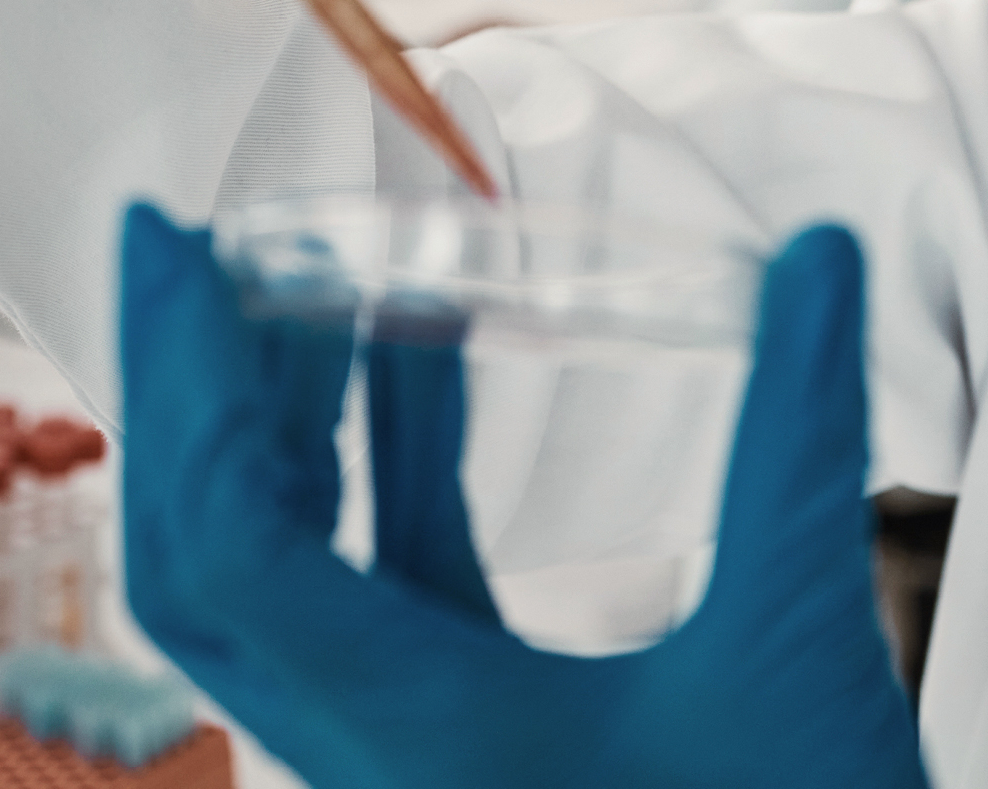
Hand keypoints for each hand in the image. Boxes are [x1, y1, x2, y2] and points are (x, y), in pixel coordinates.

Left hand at [118, 202, 933, 788]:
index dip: (182, 385)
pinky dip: (382, 476)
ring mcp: (418, 757)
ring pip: (282, 585)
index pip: (226, 549)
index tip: (171, 250)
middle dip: (185, 396)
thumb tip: (816, 257)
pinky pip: (380, 597)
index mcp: (419, 737)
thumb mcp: (801, 650)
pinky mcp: (474, 750)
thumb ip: (798, 443)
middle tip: (186, 252)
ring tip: (302, 286)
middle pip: (205, 569)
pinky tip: (427, 376)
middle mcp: (382, 757)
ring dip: (279, 429)